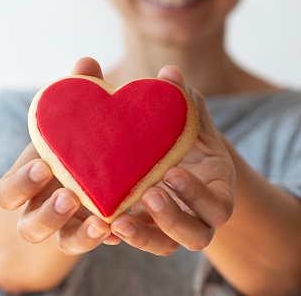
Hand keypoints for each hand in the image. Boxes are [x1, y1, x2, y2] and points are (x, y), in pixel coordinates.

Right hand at [0, 58, 120, 255]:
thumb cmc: (68, 144)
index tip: (42, 164)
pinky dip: (106, 237)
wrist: (81, 175)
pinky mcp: (90, 235)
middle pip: (28, 228)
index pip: (6, 194)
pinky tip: (121, 227)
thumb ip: (75, 95)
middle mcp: (39, 211)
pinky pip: (94, 245)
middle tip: (67, 196)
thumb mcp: (68, 125)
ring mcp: (64, 229)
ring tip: (102, 222)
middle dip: (45, 215)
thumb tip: (86, 61)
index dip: (20, 184)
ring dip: (78, 235)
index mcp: (26, 184)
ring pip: (60, 245)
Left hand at [110, 66, 234, 254]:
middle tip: (148, 192)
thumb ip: (181, 100)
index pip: (218, 206)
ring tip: (116, 220)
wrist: (171, 157)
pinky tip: (101, 224)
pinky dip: (121, 236)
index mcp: (216, 189)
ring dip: (143, 236)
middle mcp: (197, 215)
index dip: (197, 195)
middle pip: (196, 237)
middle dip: (173, 218)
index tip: (172, 172)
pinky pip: (137, 241)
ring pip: (165, 247)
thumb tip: (169, 73)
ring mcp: (170, 227)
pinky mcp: (145, 230)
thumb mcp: (187, 120)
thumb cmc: (184, 137)